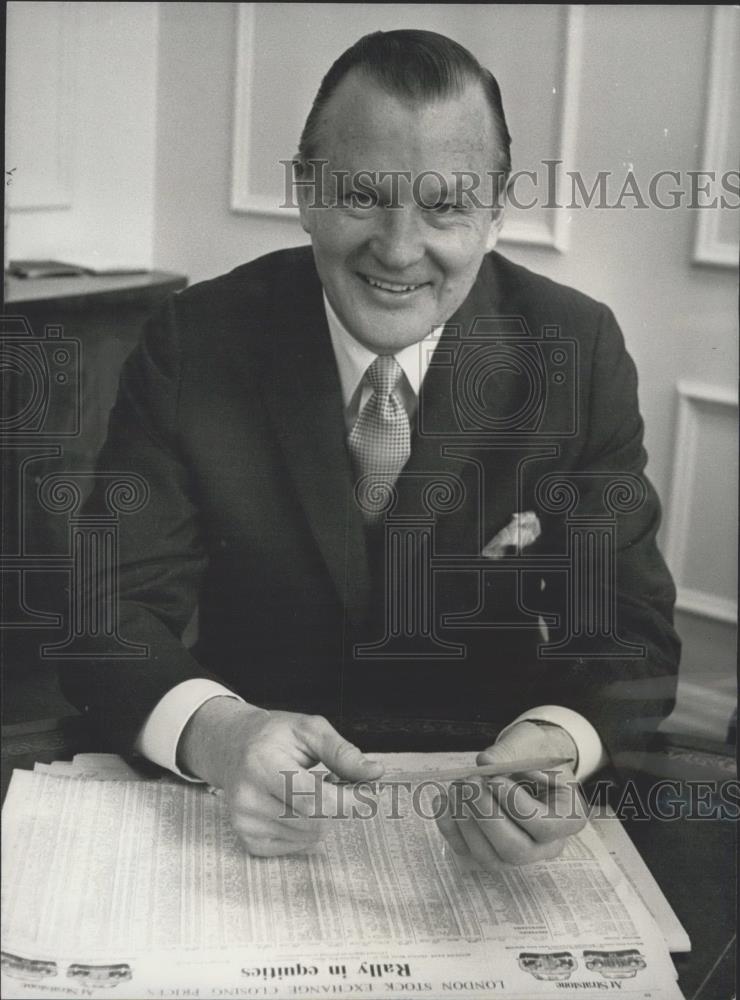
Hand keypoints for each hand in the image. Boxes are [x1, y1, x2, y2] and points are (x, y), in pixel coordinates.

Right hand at [178, 698, 383, 855]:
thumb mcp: (309, 729)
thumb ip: (342, 752)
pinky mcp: (248, 840)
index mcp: (262, 764)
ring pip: (309, 837)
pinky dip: (308, 829)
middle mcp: (248, 797)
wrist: (232, 747)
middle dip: (339, 807)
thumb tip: (375, 773)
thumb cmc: (275, 736)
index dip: (348, 800)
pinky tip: (297, 806)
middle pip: (314, 821)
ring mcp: (245, 823)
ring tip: (312, 790)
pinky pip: (296, 847)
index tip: (369, 791)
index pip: (313, 798)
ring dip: (323, 817)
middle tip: (342, 785)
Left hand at [435, 720, 586, 869]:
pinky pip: (465, 852)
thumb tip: (485, 764)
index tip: (494, 779)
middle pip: (515, 851)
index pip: (545, 827)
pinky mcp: (486, 853)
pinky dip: (449, 827)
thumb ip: (510, 755)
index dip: (517, 806)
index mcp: (567, 819)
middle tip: (471, 783)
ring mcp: (514, 854)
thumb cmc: (532, 754)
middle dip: (487, 817)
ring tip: (456, 786)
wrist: (524, 763)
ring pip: (488, 858)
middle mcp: (544, 846)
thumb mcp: (530, 747)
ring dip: (466, 822)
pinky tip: (442, 799)